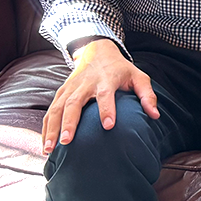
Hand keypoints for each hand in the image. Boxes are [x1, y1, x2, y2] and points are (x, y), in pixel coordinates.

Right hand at [41, 38, 158, 153]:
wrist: (97, 51)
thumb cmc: (121, 69)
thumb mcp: (138, 77)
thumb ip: (147, 95)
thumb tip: (155, 115)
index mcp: (106, 79)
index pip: (106, 94)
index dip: (107, 109)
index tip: (108, 126)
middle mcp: (85, 84)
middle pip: (74, 103)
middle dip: (69, 122)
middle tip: (67, 142)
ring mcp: (70, 88)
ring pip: (57, 108)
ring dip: (52, 128)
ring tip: (50, 149)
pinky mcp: (61, 93)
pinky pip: (50, 110)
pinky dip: (45, 127)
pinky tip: (45, 144)